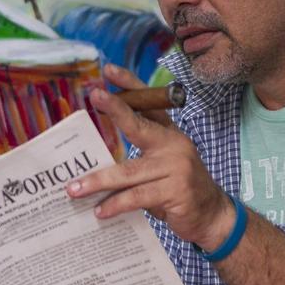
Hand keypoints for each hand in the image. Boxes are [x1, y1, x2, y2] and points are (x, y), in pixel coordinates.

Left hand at [73, 70, 234, 250]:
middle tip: (94, 96)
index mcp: (168, 133)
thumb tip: (93, 159)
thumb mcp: (160, 163)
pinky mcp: (176, 191)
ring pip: (129, 172)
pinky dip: (115, 205)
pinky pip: (137, 197)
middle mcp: (174, 144)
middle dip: (116, 109)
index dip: (129, 84)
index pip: (148, 103)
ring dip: (98, 181)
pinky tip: (100, 211)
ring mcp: (176, 168)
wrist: (211, 215)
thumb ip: (135, 156)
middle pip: (140, 125)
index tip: (108, 70)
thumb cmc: (177, 186)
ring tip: (73, 189)